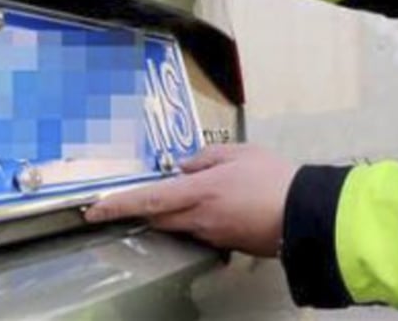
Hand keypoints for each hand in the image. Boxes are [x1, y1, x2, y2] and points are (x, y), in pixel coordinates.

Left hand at [83, 144, 296, 256]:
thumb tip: (186, 167)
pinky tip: (220, 206)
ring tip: (192, 194)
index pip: (148, 199)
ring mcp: (212, 236)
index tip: (93, 210)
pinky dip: (199, 218)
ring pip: (180, 224)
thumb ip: (207, 157)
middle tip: (137, 197)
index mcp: (199, 193)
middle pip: (158, 217)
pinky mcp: (227, 245)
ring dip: (174, 212)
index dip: (118, 205)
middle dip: (144, 208)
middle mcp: (198, 219)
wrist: (304, 214)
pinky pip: (202, 231)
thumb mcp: (240, 152)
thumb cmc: (274, 177)